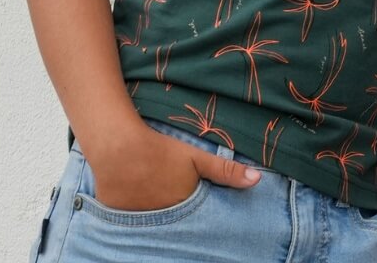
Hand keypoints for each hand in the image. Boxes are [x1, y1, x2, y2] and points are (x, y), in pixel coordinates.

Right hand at [91, 122, 259, 211]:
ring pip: (155, 227)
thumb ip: (225, 170)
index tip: (205, 223)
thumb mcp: (196, 158)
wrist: (118, 148)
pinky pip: (133, 225)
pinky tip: (140, 204)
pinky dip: (137, 219)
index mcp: (183, 210)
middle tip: (179, 207)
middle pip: (176, 229)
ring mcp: (140, 224)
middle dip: (182, 226)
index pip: (197, 227)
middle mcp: (163, 223)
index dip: (200, 224)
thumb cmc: (160, 151)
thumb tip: (257, 179)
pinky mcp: (120, 221)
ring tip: (160, 204)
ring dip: (159, 221)